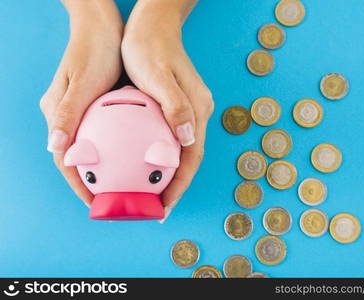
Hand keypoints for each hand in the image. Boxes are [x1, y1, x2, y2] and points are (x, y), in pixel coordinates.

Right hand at [40, 0, 122, 205]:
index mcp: (58, 116)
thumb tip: (54, 147)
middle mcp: (68, 119)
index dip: (79, 185)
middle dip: (95, 182)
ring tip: (127, 186)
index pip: (65, 160)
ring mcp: (82, 114)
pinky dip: (118, 150)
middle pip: (79, 159)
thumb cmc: (93, 50)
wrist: (102, 27)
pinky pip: (107, 136)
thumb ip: (68, 113)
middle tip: (115, 200)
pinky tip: (136, 158)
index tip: (97, 204)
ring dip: (107, 169)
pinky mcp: (97, 109)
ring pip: (93, 150)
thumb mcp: (82, 82)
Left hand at [121, 0, 213, 220]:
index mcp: (198, 109)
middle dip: (174, 187)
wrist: (153, 24)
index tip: (163, 207)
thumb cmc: (150, 47)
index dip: (180, 185)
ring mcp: (189, 111)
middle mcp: (198, 114)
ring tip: (150, 195)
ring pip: (180, 152)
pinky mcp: (177, 107)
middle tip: (154, 209)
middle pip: (188, 159)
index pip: (192, 157)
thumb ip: (176, 105)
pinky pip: (170, 140)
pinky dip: (160, 159)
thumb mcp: (158, 74)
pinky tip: (144, 166)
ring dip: (168, 176)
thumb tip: (189, 139)